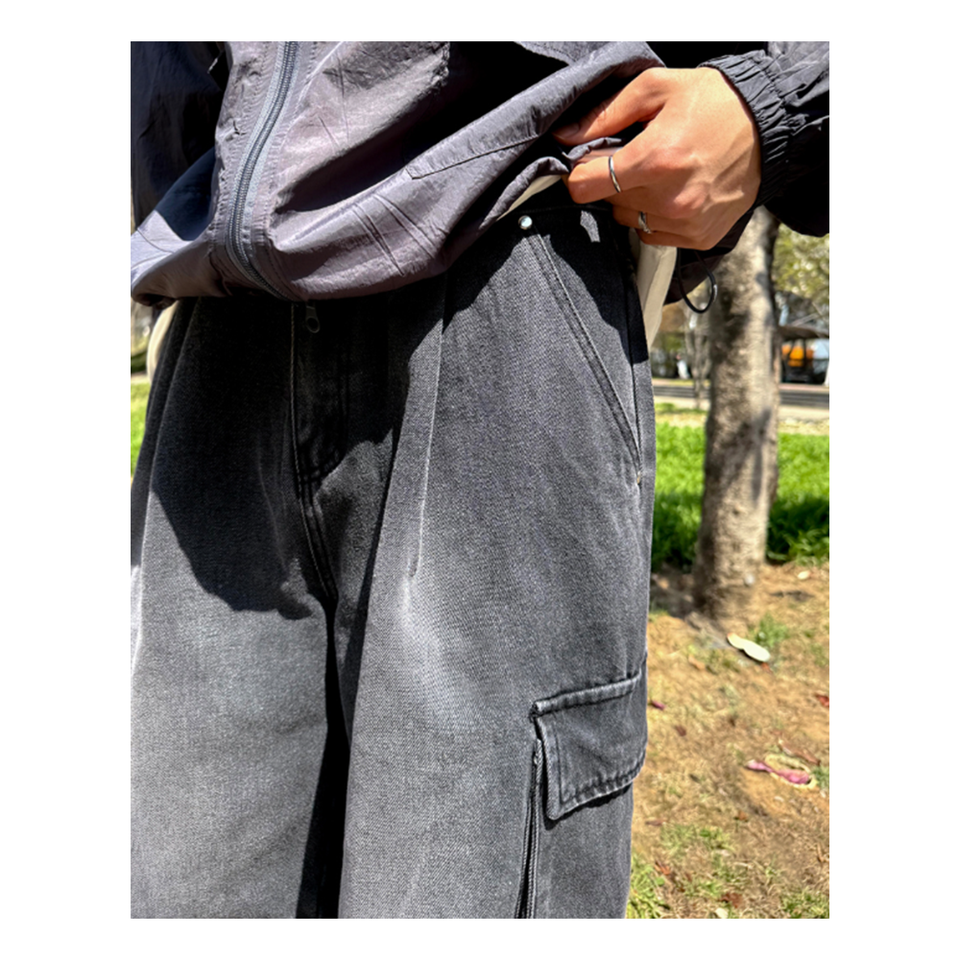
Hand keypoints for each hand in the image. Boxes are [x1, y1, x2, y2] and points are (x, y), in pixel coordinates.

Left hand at [554, 67, 761, 248]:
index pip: (585, 186)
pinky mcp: (700, 237)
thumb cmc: (712, 102)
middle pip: (608, 202)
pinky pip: (654, 235)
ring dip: (635, 200)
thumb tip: (564, 136)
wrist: (767, 126)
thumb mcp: (656, 88)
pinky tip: (676, 192)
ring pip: (629, 220)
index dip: (580, 173)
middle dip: (614, 180)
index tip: (589, 163)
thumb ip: (605, 114)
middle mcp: (670, 199)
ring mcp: (686, 222)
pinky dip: (656, 217)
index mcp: (655, 159)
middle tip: (640, 157)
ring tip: (662, 173)